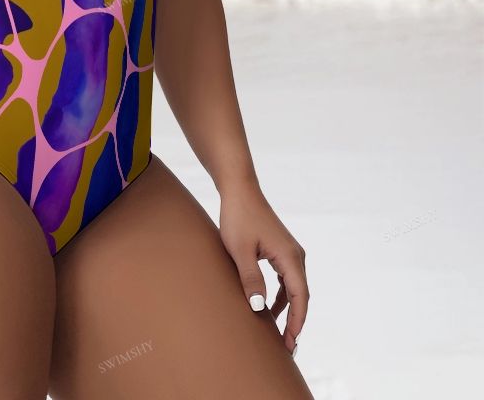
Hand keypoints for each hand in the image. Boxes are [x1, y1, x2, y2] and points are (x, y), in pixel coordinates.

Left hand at [218, 185, 308, 355]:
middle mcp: (296, 255)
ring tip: (279, 333)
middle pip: (301, 296)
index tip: (291, 343)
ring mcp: (289, 252)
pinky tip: (269, 307)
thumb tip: (259, 308)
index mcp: (290, 257)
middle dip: (295, 322)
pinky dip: (281, 295)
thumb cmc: (238, 217)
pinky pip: (286, 279)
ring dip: (288, 310)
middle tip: (286, 347)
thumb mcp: (240, 250)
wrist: (239, 190)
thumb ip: (250, 278)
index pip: (300, 298)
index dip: (296, 323)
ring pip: (294, 288)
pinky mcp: (281, 249)